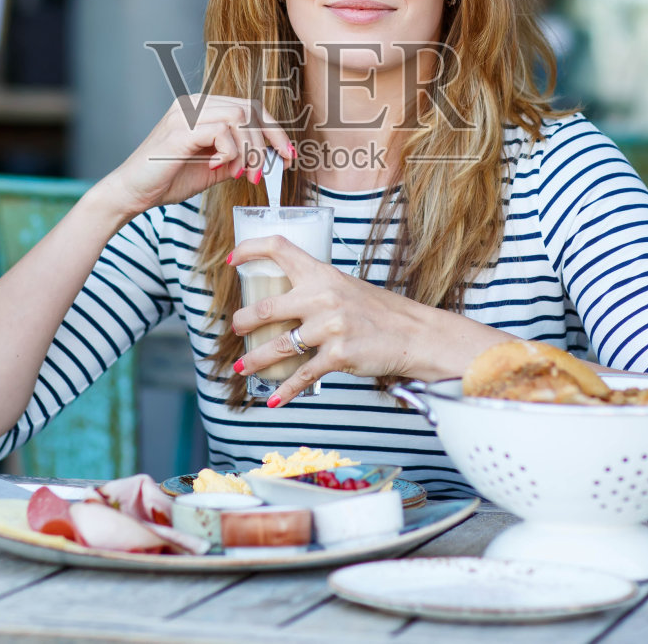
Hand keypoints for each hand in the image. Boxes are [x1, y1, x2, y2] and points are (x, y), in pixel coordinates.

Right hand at [103, 95, 293, 218]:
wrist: (131, 194)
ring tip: (246, 175)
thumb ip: (237, 158)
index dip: (274, 130)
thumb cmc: (167, 179)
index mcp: (201, 106)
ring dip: (250, 150)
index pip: (248, 107)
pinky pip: (221, 132)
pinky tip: (217, 169)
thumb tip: (266, 159)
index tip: (288, 155)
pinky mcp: (179, 131)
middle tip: (275, 168)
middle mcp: (193, 103)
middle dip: (270, 139)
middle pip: (248, 108)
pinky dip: (229, 153)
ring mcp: (184, 114)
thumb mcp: (212, 168)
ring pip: (239, 118)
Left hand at [228, 235, 510, 403]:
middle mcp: (323, 296)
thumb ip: (316, 290)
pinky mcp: (338, 355)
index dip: (250, 250)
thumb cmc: (380, 312)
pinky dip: (285, 390)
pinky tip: (273, 399)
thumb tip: (281, 302)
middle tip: (236, 329)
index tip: (232, 260)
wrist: (414, 334)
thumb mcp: (346, 288)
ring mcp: (330, 327)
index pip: (279, 248)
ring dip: (255, 360)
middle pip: (267, 308)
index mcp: (322, 274)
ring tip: (242, 367)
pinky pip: (302, 375)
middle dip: (243, 322)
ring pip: (279, 346)